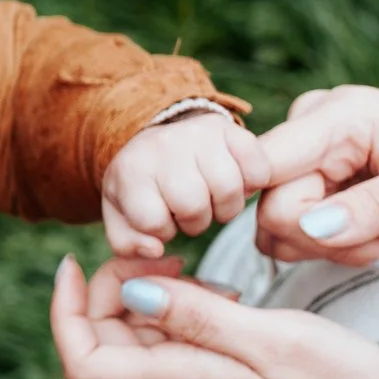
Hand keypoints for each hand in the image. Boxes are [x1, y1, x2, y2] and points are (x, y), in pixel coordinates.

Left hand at [50, 252, 378, 378]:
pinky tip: (223, 300)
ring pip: (139, 345)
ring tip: (204, 278)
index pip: (82, 361)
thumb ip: (196, 316)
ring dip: (152, 302)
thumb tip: (132, 293)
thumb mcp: (270, 338)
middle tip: (168, 257)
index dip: (66, 311)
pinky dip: (181, 318)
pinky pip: (173, 354)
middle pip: (105, 345)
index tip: (76, 263)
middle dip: (116, 291)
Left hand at [100, 111, 270, 257]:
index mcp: (131, 170)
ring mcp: (197, 133)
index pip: (153, 222)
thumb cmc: (141, 188)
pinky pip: (257, 168)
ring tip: (212, 199)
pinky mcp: (228, 128)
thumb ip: (128, 244)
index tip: (162, 217)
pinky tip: (236, 183)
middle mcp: (163, 146)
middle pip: (194, 206)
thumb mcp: (122, 216)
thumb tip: (156, 250)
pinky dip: (252, 184)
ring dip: (225, 206)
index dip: (163, 231)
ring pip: (229, 188)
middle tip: (190, 211)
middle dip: (196, 222)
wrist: (157, 142)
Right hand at [254, 87, 378, 266]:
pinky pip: (288, 232)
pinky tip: (370, 240)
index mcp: (336, 115)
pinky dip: (325, 249)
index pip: (264, 168)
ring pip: (273, 226)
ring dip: (324, 250)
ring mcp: (305, 157)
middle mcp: (308, 128)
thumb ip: (378, 204)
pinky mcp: (309, 183)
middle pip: (269, 206)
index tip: (344, 233)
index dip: (283, 211)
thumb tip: (317, 227)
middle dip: (322, 241)